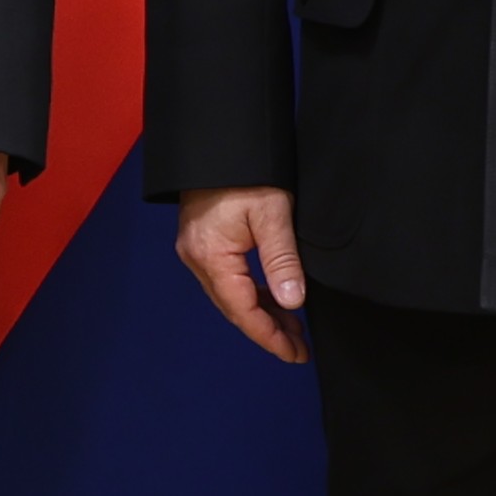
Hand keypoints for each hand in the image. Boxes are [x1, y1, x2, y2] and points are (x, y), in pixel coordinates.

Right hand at [175, 186, 308, 362]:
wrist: (219, 142)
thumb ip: (282, 260)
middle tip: (299, 348)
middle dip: (268, 330)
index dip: (269, 336)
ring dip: (261, 313)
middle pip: (234, 307)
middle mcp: (197, 258)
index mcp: (211, 256)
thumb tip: (292, 301)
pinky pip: (227, 279)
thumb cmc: (244, 171)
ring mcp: (197, 250)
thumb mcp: (272, 214)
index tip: (293, 354)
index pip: (242, 310)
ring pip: (231, 295)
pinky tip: (272, 299)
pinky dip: (251, 294)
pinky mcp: (203, 242)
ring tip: (292, 329)